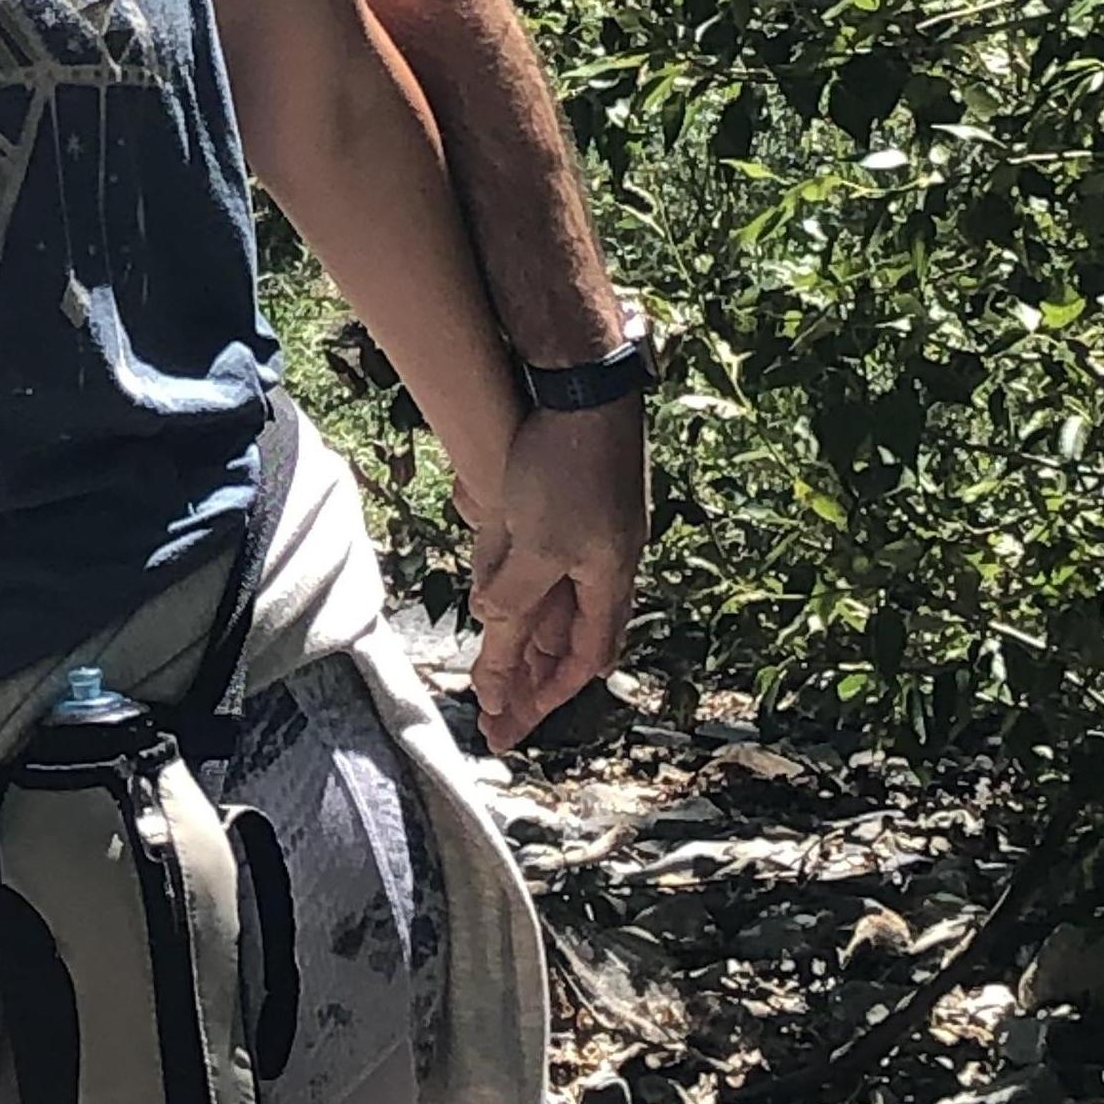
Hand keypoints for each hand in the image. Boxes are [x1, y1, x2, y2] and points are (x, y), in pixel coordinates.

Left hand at [462, 400, 647, 751]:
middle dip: (540, 672)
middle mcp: (611, 561)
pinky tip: (518, 584)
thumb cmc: (565, 466)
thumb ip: (516, 592)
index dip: (552, 688)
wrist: (586, 387)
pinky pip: (561, 563)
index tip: (523, 716)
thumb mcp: (538, 543)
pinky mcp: (584, 499)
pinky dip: (537, 587)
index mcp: (608, 580)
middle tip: (506, 704)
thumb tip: (492, 623)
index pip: (585, 655)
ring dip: (538, 631)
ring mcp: (601, 529)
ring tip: (509, 659)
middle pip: (578, 634)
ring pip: (569, 599)